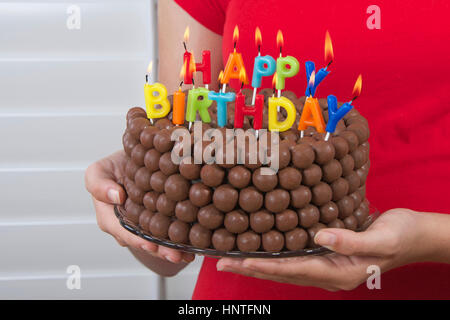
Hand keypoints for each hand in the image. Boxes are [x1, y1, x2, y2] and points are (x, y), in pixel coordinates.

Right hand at [85, 150, 193, 263]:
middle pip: (144, 241)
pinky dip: (181, 239)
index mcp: (111, 219)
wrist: (134, 158)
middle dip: (160, 251)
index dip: (136, 239)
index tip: (150, 244)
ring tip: (187, 254)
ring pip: (159, 241)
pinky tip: (193, 244)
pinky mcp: (162, 219)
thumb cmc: (114, 168)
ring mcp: (146, 225)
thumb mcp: (98, 171)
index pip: (123, 232)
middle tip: (176, 255)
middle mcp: (129, 227)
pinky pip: (171, 230)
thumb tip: (117, 196)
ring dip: (173, 250)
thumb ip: (99, 184)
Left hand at [217, 209, 422, 290]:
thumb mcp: (380, 239)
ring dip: (259, 261)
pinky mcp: (327, 253)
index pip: (293, 270)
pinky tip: (263, 244)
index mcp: (338, 273)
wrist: (414, 234)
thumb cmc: (400, 236)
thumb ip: (351, 242)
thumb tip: (319, 237)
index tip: (238, 261)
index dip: (265, 265)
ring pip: (285, 265)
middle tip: (222, 262)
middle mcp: (328, 272)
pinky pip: (295, 255)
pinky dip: (275, 252)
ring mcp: (326, 264)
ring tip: (233, 256)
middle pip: (282, 271)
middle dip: (251, 267)